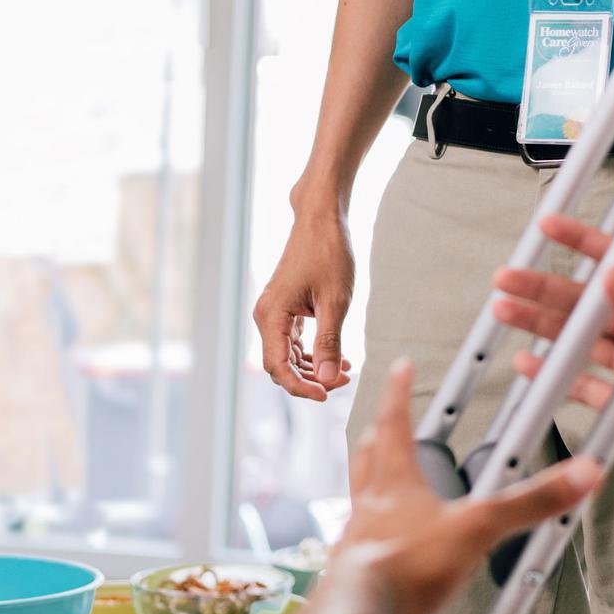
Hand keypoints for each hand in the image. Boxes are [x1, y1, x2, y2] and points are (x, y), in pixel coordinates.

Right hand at [254, 204, 355, 399]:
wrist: (321, 218)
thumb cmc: (329, 253)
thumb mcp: (335, 300)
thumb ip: (330, 341)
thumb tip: (329, 378)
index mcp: (272, 315)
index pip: (279, 367)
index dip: (301, 386)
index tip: (328, 394)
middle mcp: (266, 316)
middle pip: (281, 364)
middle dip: (311, 378)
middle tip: (345, 380)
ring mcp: (274, 312)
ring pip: (289, 354)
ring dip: (314, 367)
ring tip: (346, 370)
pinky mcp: (285, 308)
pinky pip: (294, 340)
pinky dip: (313, 351)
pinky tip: (339, 357)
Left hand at [335, 358, 600, 613]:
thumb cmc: (406, 568)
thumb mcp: (479, 527)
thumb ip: (530, 502)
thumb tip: (578, 474)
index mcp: (394, 482)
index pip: (395, 423)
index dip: (399, 392)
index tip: (400, 369)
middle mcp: (369, 506)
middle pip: (367, 458)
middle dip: (377, 435)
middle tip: (381, 423)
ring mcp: (356, 540)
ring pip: (359, 500)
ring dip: (369, 486)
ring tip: (383, 487)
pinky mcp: (353, 575)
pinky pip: (360, 546)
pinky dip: (372, 539)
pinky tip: (386, 554)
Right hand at [490, 213, 613, 500]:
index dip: (584, 244)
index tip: (551, 228)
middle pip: (586, 307)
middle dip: (545, 291)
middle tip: (508, 281)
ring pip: (578, 345)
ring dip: (543, 330)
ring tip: (507, 313)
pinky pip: (584, 387)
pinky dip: (555, 378)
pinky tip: (531, 366)